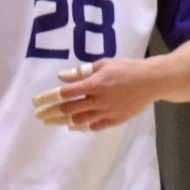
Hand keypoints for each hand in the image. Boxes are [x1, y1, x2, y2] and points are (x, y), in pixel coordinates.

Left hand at [34, 58, 159, 131]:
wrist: (152, 81)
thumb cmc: (127, 68)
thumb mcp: (104, 64)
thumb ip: (83, 71)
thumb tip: (63, 77)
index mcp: (94, 84)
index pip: (65, 93)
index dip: (49, 98)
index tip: (37, 102)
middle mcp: (98, 100)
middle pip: (69, 109)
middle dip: (52, 113)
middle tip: (41, 115)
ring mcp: (107, 112)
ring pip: (80, 121)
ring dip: (67, 120)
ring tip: (57, 120)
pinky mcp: (116, 120)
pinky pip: (95, 126)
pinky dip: (85, 125)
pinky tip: (78, 124)